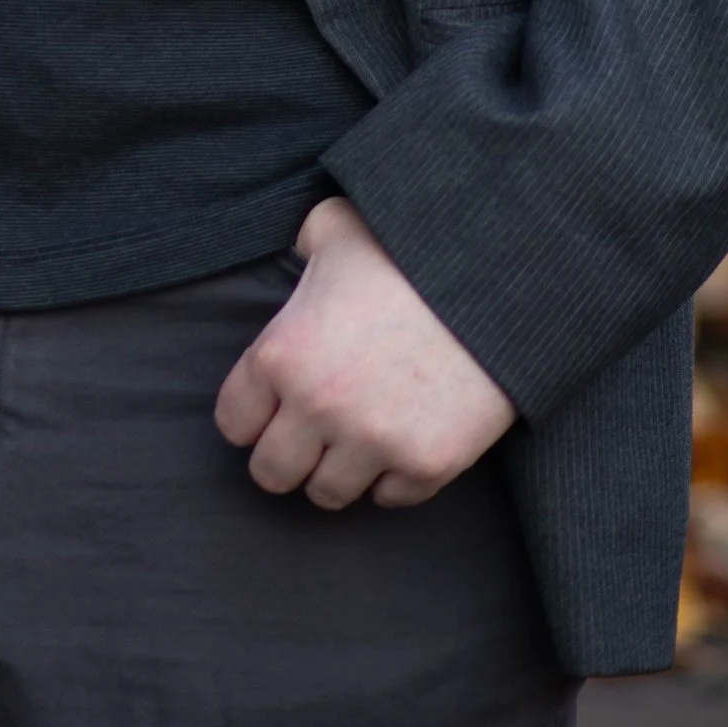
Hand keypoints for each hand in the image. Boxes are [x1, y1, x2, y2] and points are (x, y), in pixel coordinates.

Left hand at [214, 195, 513, 508]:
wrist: (494, 275)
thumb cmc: (406, 248)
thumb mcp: (333, 227)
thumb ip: (302, 247)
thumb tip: (299, 253)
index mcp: (281, 353)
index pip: (232, 423)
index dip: (251, 415)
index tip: (270, 409)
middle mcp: (318, 406)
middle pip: (271, 472)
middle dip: (286, 455)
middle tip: (309, 436)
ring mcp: (374, 441)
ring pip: (327, 495)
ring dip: (337, 471)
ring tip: (354, 439)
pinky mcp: (427, 464)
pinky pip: (390, 499)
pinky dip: (392, 477)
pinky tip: (400, 442)